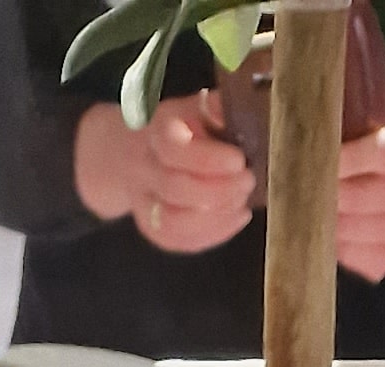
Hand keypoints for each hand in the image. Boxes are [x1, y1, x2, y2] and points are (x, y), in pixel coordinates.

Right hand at [74, 93, 252, 252]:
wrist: (136, 153)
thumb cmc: (177, 129)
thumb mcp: (195, 106)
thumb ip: (217, 108)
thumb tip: (238, 113)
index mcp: (155, 133)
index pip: (173, 151)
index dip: (208, 160)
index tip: (239, 160)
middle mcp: (145, 170)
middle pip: (175, 189)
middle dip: (218, 190)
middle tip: (248, 181)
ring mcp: (145, 204)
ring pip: (173, 223)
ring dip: (214, 218)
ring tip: (242, 202)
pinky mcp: (153, 229)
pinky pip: (179, 241)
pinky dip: (212, 234)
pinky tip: (236, 217)